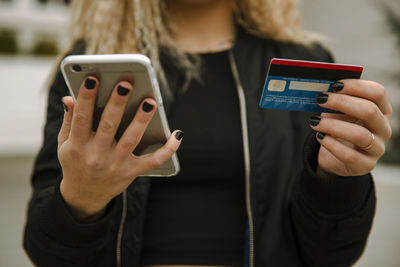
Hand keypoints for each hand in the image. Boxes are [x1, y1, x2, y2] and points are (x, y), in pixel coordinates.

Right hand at [58, 77, 182, 220]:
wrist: (84, 195)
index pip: (81, 117)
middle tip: (126, 83)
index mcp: (76, 146)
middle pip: (108, 125)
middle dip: (117, 103)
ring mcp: (116, 165)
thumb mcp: (65, 144)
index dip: (86, 97)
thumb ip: (69, 121)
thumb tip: (70, 97)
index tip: (93, 78)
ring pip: (131, 139)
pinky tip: (177, 134)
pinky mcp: (132, 172)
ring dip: (142, 120)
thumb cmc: (76, 162)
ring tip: (150, 101)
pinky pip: (153, 161)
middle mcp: (96, 156)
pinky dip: (168, 149)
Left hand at [309, 80, 391, 176]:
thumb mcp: (338, 112)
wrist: (335, 157)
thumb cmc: (339, 127)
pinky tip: (319, 137)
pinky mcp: (365, 165)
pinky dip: (331, 144)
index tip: (334, 85)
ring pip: (359, 134)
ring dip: (333, 125)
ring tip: (314, 121)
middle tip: (321, 99)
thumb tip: (321, 91)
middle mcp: (383, 128)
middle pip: (369, 111)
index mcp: (381, 110)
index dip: (356, 86)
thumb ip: (335, 100)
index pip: (378, 93)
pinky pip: (349, 155)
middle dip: (342, 102)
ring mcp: (377, 148)